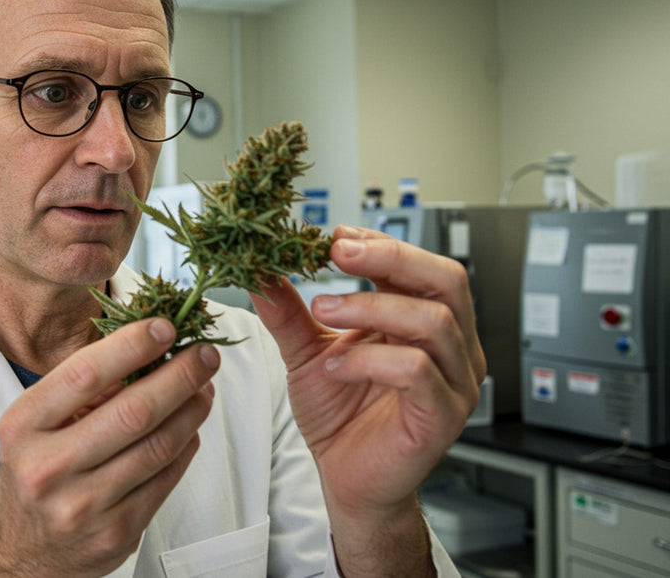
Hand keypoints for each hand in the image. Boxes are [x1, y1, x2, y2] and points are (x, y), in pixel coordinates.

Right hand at [0, 318, 219, 576]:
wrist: (19, 553)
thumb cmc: (33, 474)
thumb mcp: (35, 426)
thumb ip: (82, 390)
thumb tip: (148, 349)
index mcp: (24, 427)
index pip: (85, 375)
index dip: (132, 346)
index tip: (165, 328)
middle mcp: (49, 467)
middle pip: (134, 411)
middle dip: (180, 375)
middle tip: (204, 355)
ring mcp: (84, 505)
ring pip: (159, 446)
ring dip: (192, 410)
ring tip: (204, 388)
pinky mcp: (117, 532)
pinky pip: (165, 479)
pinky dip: (185, 447)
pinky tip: (189, 428)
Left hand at [252, 225, 484, 570]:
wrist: (346, 479)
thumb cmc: (340, 415)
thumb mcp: (306, 352)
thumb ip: (289, 311)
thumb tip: (260, 270)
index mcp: (425, 322)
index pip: (422, 265)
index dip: (380, 243)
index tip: (333, 236)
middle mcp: (452, 347)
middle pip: (447, 279)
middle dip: (391, 257)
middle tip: (338, 252)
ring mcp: (455, 381)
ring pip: (433, 322)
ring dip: (371, 307)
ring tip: (325, 312)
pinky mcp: (443, 416)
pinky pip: (417, 372)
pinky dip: (370, 360)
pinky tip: (337, 367)